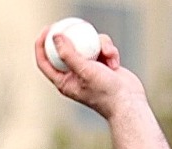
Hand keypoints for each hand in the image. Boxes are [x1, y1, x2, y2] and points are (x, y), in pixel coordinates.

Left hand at [33, 26, 147, 119]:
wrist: (129, 103)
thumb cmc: (105, 92)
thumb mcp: (85, 71)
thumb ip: (68, 54)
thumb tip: (55, 37)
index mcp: (63, 81)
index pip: (45, 62)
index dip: (42, 45)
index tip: (47, 29)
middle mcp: (74, 74)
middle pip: (66, 50)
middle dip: (69, 36)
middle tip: (69, 23)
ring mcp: (89, 69)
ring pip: (88, 45)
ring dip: (100, 45)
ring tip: (109, 55)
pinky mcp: (103, 64)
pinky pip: (102, 48)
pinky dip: (110, 52)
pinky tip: (115, 62)